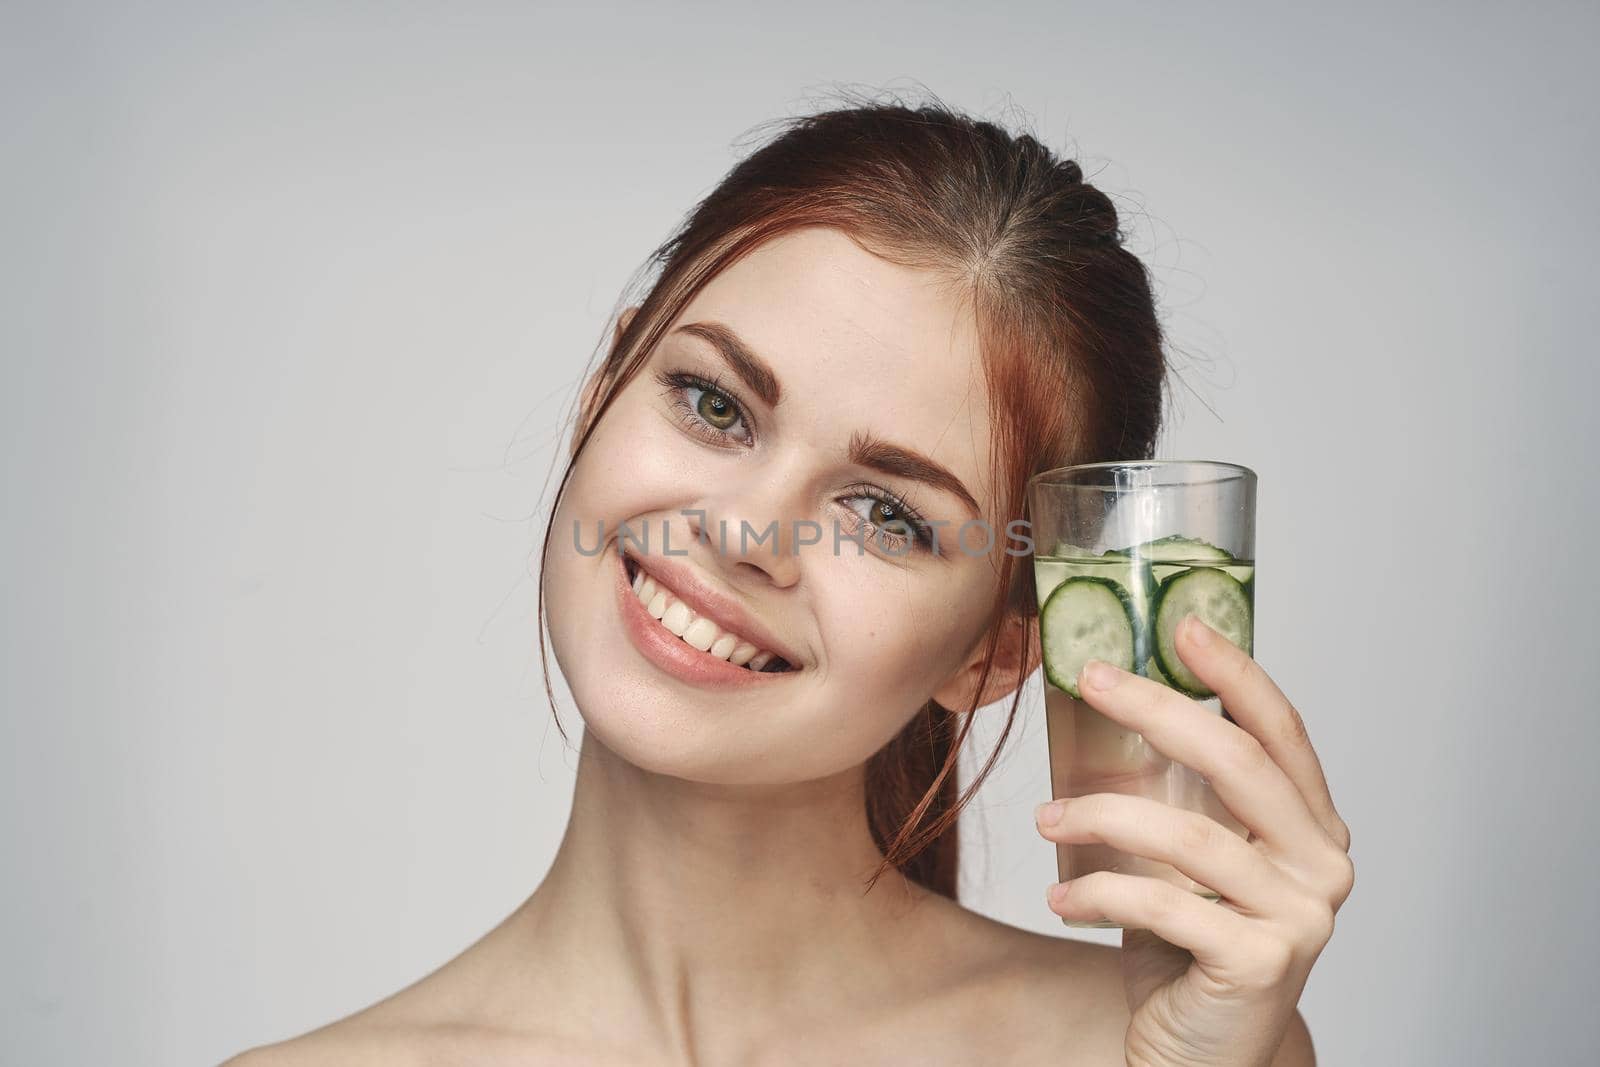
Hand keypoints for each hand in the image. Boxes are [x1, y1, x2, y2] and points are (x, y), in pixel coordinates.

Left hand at [1033, 615, 1353, 1066]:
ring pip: (1186, 836)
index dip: (1236, 673)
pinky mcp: (1258, 964)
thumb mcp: (1193, 860)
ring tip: (1045, 818)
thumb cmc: (1193, 943)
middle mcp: (1322, 864)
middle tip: (1089, 678)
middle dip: (1157, 708)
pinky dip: (1097, 892)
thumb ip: (1182, 795)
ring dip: (1099, 815)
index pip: (1281, 731)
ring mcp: (1298, 917)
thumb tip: (1108, 703)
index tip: (1182, 624)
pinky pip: (1161, 906)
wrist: (1206, 1052)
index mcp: (1312, 825)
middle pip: (1237, 763)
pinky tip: (1061, 896)